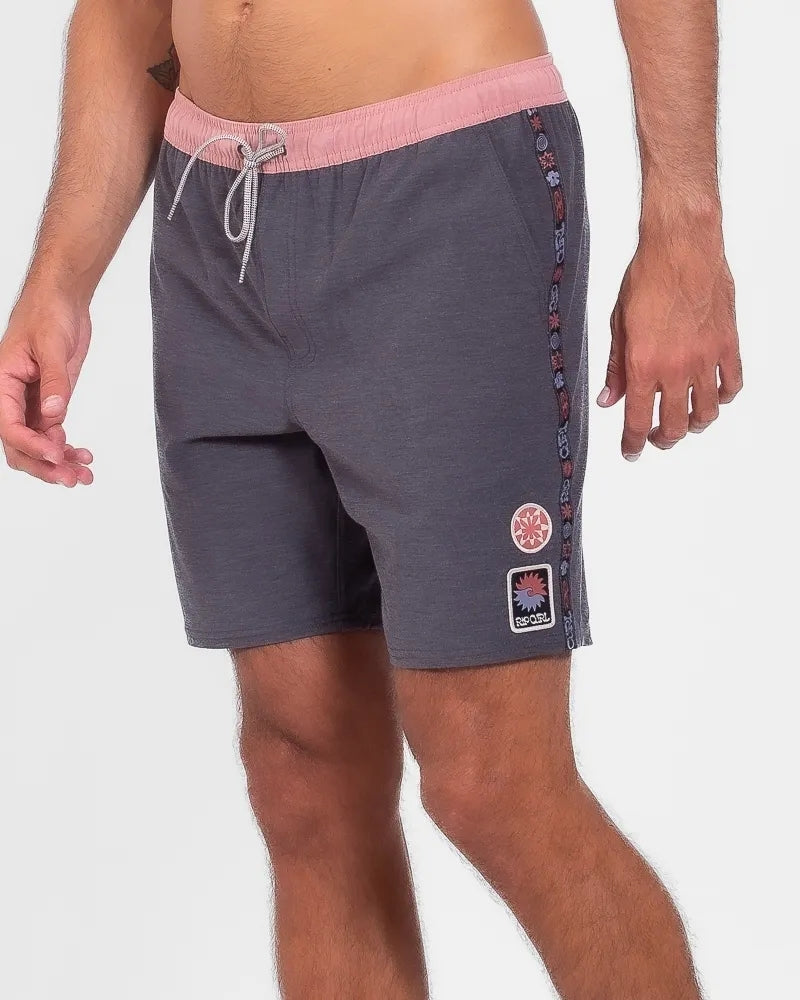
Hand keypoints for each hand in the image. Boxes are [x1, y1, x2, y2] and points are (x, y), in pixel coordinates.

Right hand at [0, 289, 92, 485]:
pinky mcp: (51, 401)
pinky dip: (67, 448)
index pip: (10, 426)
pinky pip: (53, 433)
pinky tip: (84, 456)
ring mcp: (33, 402)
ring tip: (83, 475)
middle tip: (70, 478)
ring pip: (38, 444)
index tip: (56, 453)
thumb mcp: (51, 345)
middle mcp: (13, 398)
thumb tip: (54, 415)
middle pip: (19, 445)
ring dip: (58, 462)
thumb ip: (54, 382)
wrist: (62, 300)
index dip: (32, 445)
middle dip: (43, 465)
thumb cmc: (47, 313)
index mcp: (3, 383)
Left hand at [597, 222, 742, 459]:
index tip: (631, 451)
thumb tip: (609, 398)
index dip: (633, 443)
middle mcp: (676, 368)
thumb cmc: (648, 277)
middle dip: (663, 439)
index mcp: (643, 364)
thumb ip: (616, 366)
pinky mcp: (727, 345)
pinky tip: (713, 396)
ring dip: (694, 424)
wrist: (682, 248)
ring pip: (706, 412)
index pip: (637, 419)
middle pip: (674, 425)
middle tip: (656, 437)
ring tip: (685, 421)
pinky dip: (722, 398)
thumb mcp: (619, 324)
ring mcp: (705, 359)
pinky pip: (731, 385)